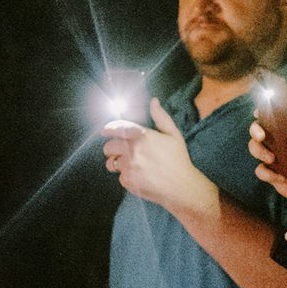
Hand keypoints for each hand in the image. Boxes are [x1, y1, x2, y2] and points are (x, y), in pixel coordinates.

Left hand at [104, 100, 216, 221]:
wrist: (181, 186)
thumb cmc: (178, 159)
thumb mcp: (173, 134)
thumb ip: (161, 117)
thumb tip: (154, 101)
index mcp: (142, 136)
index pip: (117, 128)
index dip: (109, 129)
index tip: (105, 131)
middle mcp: (132, 151)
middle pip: (108, 147)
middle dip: (112, 147)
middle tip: (120, 150)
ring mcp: (128, 167)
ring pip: (111, 163)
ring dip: (116, 162)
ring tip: (130, 163)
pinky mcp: (127, 181)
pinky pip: (119, 176)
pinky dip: (126, 176)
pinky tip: (139, 175)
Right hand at [251, 121, 286, 230]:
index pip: (276, 120)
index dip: (266, 113)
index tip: (260, 110)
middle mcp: (279, 145)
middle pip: (258, 131)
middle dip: (256, 131)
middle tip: (262, 136)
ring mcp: (273, 158)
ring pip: (254, 147)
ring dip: (259, 151)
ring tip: (271, 160)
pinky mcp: (270, 173)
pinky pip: (260, 170)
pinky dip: (266, 173)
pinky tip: (279, 178)